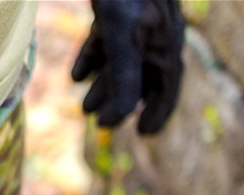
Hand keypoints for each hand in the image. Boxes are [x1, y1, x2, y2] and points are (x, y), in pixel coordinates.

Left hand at [71, 0, 184, 133]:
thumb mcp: (121, 34)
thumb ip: (123, 74)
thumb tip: (119, 116)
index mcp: (164, 40)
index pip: (167, 83)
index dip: (158, 109)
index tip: (146, 133)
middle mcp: (154, 32)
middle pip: (143, 75)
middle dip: (123, 102)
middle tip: (105, 125)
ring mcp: (134, 20)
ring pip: (122, 60)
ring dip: (104, 85)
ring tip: (84, 107)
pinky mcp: (113, 8)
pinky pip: (106, 40)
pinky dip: (92, 59)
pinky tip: (76, 76)